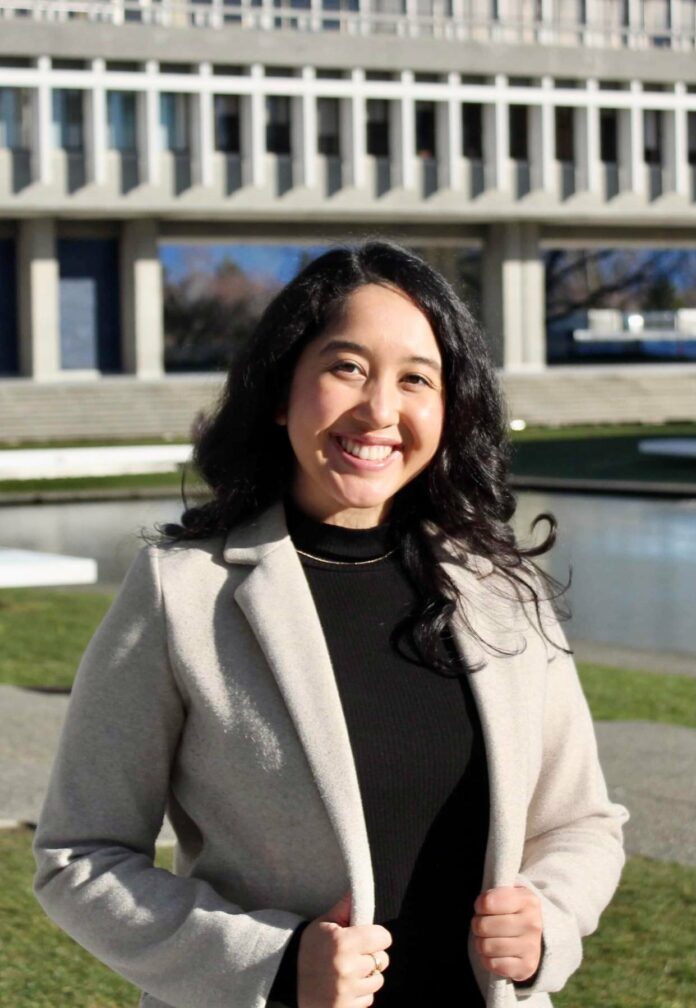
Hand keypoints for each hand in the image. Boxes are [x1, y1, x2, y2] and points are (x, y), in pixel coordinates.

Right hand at [298, 892, 391, 1007]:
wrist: (289, 981)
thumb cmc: (309, 949)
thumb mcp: (322, 924)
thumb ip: (344, 908)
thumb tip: (357, 887)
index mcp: (343, 942)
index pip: (383, 937)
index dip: (376, 936)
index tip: (366, 937)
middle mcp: (347, 967)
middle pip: (382, 959)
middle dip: (371, 956)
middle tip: (353, 955)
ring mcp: (347, 991)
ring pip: (378, 980)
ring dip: (367, 976)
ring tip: (348, 972)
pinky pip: (369, 999)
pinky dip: (360, 994)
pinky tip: (344, 988)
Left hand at [472, 886, 542, 982]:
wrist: (536, 937)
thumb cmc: (513, 912)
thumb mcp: (508, 894)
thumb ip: (494, 894)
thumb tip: (482, 904)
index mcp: (527, 900)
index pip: (488, 902)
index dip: (479, 905)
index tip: (482, 908)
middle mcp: (532, 923)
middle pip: (484, 926)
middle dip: (477, 925)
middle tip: (483, 925)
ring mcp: (531, 947)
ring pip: (486, 946)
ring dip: (481, 943)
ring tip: (487, 939)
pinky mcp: (527, 967)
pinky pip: (493, 964)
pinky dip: (487, 960)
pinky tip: (494, 954)